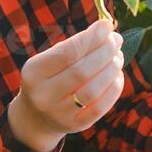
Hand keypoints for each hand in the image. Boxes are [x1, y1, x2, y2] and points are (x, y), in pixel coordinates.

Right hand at [9, 19, 124, 151]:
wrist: (37, 116)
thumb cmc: (50, 77)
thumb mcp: (51, 59)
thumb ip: (75, 45)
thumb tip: (106, 29)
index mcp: (33, 73)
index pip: (67, 53)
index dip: (91, 38)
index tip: (107, 25)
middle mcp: (43, 95)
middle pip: (82, 71)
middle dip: (105, 52)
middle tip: (116, 40)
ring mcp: (59, 114)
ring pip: (93, 90)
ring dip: (111, 69)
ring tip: (118, 57)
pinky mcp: (76, 125)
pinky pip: (101, 107)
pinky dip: (114, 88)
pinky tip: (117, 76)